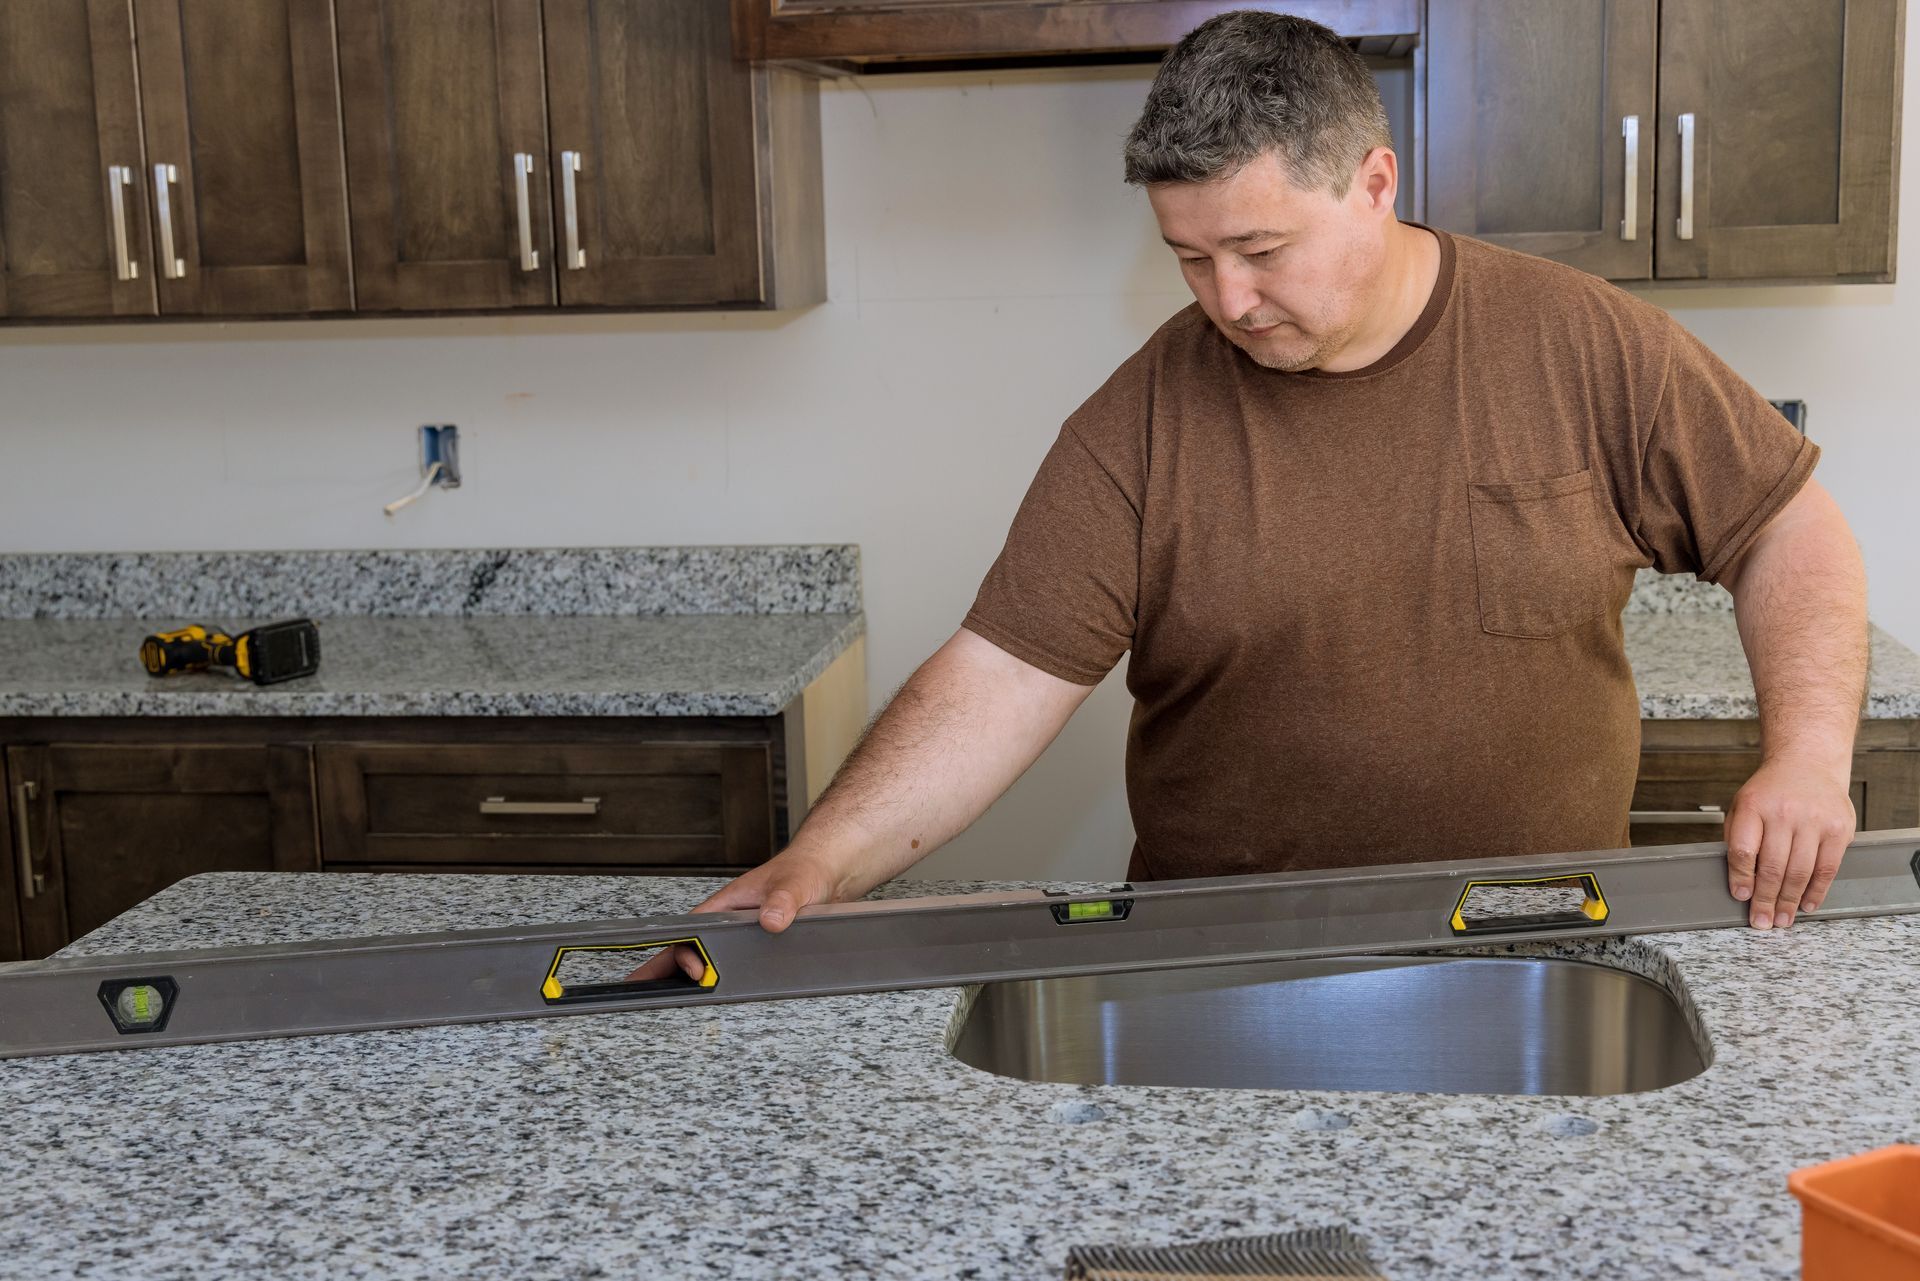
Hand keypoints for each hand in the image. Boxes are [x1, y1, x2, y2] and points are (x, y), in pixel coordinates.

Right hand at [625, 846, 843, 981]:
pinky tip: (716, 995)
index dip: (684, 951)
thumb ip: (783, 900)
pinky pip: (732, 964)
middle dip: (666, 969)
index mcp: (727, 905)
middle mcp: (729, 920)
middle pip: (690, 947)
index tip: (695, 970)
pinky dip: (722, 979)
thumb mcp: (795, 884)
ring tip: (672, 1001)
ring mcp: (740, 935)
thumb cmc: (803, 869)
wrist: (824, 869)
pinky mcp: (757, 945)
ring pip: (709, 958)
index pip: (692, 930)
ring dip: (692, 977)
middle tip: (644, 991)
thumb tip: (771, 920)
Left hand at [1723, 755, 1856, 929]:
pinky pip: (1827, 868)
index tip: (1741, 897)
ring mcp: (1814, 821)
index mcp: (1754, 806)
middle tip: (1762, 921)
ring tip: (1783, 918)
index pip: (1744, 850)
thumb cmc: (1771, 790)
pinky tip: (1807, 904)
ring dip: (1790, 901)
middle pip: (1773, 866)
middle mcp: (1784, 813)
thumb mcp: (1743, 804)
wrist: (1808, 764)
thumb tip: (1738, 879)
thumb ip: (1738, 837)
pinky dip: (1816, 891)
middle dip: (1766, 900)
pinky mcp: (1839, 829)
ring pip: (1800, 871)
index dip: (1742, 877)